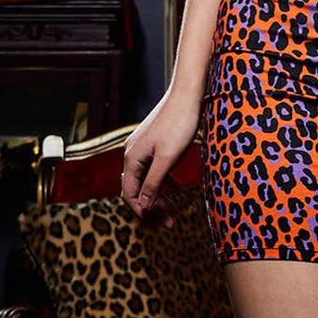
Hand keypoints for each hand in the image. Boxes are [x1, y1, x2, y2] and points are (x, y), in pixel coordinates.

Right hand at [120, 89, 200, 228]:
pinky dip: (162, 182)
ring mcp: (143, 146)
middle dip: (152, 207)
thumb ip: (154, 182)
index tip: (158, 224)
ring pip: (146, 179)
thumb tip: (143, 205)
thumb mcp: (167, 158)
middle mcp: (133, 153)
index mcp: (132, 158)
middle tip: (170, 223)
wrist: (188, 93)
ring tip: (173, 212)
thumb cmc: (179, 123)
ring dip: (158, 196)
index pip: (130, 194)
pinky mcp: (154, 142)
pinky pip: (153, 169)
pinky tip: (173, 190)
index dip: (142, 212)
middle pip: (137, 188)